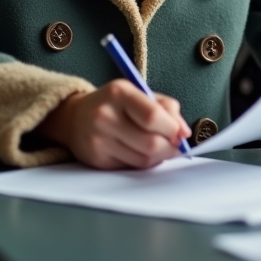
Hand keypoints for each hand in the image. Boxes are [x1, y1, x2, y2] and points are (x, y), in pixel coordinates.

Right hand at [36, 79, 190, 168]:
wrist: (75, 117)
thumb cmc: (116, 104)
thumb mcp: (140, 94)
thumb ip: (167, 108)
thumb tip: (185, 132)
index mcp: (120, 93)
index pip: (153, 116)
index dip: (172, 129)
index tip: (180, 133)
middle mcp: (105, 116)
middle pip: (150, 142)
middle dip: (170, 147)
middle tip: (175, 145)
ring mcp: (99, 140)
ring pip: (143, 159)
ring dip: (159, 157)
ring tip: (159, 148)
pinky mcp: (97, 160)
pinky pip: (132, 167)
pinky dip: (144, 163)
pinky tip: (142, 152)